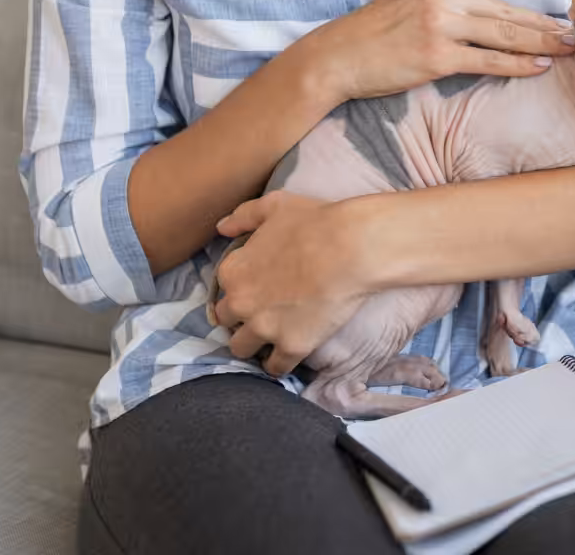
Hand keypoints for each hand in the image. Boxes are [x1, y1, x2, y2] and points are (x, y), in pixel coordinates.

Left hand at [212, 191, 368, 376]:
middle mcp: (241, 303)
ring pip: (242, 349)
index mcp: (233, 271)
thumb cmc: (316, 222)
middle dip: (242, 320)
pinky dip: (280, 363)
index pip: (222, 291)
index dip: (240, 291)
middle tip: (265, 314)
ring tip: (273, 338)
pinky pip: (275, 367)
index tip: (255, 291)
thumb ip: (243, 216)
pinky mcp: (291, 346)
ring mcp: (264, 328)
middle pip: (227, 323)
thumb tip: (221, 228)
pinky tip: (290, 354)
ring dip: (255, 345)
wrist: (353, 248)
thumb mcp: (275, 206)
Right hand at [297, 0, 574, 103]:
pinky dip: (516, 64)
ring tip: (567, 50)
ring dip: (541, 44)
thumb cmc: (375, 38)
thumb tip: (495, 24)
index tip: (557, 21)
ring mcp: (439, 23)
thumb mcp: (412, 4)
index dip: (530, 13)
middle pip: (506, 13)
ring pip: (503, 35)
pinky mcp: (435, 54)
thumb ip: (450, 6)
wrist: (335, 57)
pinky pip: (487, 59)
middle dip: (545, 27)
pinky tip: (538, 67)